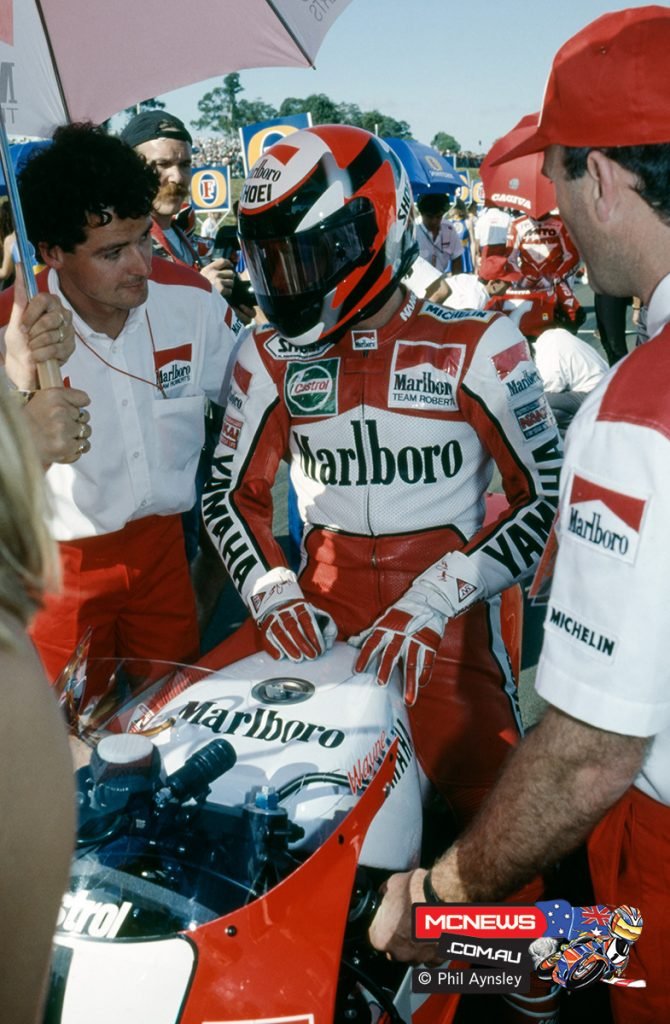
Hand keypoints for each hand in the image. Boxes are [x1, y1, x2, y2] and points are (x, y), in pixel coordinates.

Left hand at [4, 273, 73, 388]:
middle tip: (28, 339)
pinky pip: (58, 348)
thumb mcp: (15, 320)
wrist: (23, 367)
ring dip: (37, 345)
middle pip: (51, 318)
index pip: (44, 299)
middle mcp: (61, 314)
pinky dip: (44, 354)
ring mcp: (68, 331)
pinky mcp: (70, 347)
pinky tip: (39, 356)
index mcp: (48, 304)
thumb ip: (20, 297)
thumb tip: (19, 267)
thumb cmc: (19, 343)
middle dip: (35, 332)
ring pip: (53, 335)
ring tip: (33, 349)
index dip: (32, 314)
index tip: (22, 325)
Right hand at [24, 387, 91, 465]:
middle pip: (85, 416)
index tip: (71, 411)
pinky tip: (62, 447)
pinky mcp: (66, 446)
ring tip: (60, 438)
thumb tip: (86, 400)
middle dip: (75, 422)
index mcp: (53, 395)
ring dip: (76, 436)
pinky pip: (83, 446)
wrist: (16, 443)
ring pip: (86, 431)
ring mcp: (63, 428)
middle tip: (59, 427)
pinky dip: (75, 449)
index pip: (83, 398)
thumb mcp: (42, 401)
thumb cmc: (26, 423)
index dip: (77, 406)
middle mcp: (59, 410)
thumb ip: (64, 398)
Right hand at [201, 257, 234, 297]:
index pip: (222, 261)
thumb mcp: (201, 277)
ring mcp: (218, 281)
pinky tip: (221, 295)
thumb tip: (223, 271)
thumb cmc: (198, 289)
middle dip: (230, 278)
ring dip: (228, 286)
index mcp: (208, 269)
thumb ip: (210, 272)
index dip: (229, 263)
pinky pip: (229, 290)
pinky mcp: (221, 290)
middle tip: (225, 282)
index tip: (231, 266)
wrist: (195, 299)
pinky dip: (227, 293)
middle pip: (230, 272)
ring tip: (222, 289)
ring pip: (231, 282)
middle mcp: (214, 273)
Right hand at [260, 599, 336, 661]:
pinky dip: (272, 647)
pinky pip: (267, 638)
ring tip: (298, 658)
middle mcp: (286, 611)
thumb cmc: (303, 616)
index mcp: (300, 607)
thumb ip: (327, 626)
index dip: (314, 636)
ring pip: (280, 633)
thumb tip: (329, 642)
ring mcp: (274, 619)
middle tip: (311, 656)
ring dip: (289, 647)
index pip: (308, 621)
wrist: (280, 605)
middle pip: (293, 628)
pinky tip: (279, 656)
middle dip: (303, 643)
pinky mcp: (265, 627)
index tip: (320, 649)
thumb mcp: (317, 615)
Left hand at [350, 583, 446, 705]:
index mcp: (386, 629)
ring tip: (408, 700)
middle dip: (386, 669)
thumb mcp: (383, 621)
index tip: (357, 671)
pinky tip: (421, 685)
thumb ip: (368, 634)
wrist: (426, 601)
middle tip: (381, 684)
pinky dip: (424, 674)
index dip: (365, 656)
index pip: (372, 643)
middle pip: (391, 654)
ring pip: (412, 663)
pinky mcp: (431, 643)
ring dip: (410, 682)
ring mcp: (416, 640)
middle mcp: (400, 635)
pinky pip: (427, 661)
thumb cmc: (401, 614)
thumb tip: (350, 643)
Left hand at [368, 869, 441, 963]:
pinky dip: (434, 947)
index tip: (390, 916)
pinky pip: (433, 957)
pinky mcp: (439, 957)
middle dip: (400, 937)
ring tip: (424, 924)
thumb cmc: (417, 891)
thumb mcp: (392, 884)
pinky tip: (435, 932)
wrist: (444, 894)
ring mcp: (421, 957)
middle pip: (395, 949)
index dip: (383, 924)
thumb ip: (385, 895)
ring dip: (417, 943)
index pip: (376, 936)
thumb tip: (384, 894)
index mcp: (382, 938)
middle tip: (408, 919)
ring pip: (414, 955)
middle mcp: (400, 953)